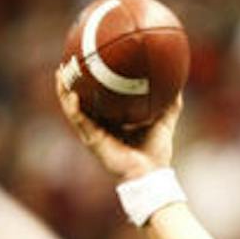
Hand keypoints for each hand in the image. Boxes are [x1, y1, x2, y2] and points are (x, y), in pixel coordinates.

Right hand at [55, 66, 182, 181]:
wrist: (150, 174)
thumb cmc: (156, 154)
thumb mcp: (164, 123)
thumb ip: (171, 106)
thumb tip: (179, 86)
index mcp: (112, 123)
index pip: (97, 100)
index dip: (90, 84)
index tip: (87, 64)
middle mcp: (99, 127)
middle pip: (79, 102)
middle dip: (70, 83)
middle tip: (66, 63)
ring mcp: (93, 134)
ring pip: (72, 109)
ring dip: (64, 92)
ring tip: (60, 74)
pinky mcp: (92, 141)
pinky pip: (79, 121)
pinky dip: (73, 107)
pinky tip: (72, 94)